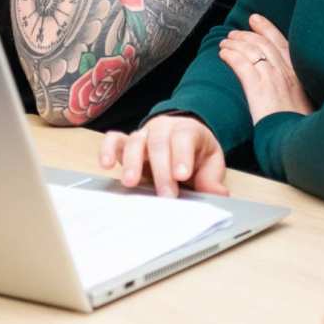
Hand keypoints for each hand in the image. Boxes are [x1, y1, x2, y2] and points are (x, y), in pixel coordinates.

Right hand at [98, 115, 228, 197]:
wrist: (182, 138)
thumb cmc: (195, 153)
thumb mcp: (210, 163)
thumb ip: (212, 178)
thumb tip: (219, 195)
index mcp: (186, 130)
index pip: (184, 138)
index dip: (182, 155)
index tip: (182, 175)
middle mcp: (162, 129)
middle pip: (158, 143)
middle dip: (161, 170)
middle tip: (165, 195)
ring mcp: (142, 135)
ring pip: (135, 141)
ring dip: (132, 162)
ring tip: (130, 182)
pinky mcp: (126, 143)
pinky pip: (113, 140)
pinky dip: (107, 149)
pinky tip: (105, 164)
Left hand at [219, 14, 313, 123]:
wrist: (298, 141)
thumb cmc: (301, 128)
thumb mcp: (305, 104)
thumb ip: (295, 91)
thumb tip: (284, 87)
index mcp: (298, 75)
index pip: (281, 44)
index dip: (266, 29)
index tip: (255, 20)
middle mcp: (286, 72)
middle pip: (263, 43)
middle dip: (246, 34)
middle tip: (234, 32)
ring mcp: (272, 78)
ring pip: (251, 50)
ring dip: (235, 43)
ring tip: (225, 43)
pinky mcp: (259, 87)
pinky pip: (241, 64)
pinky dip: (231, 55)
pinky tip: (223, 54)